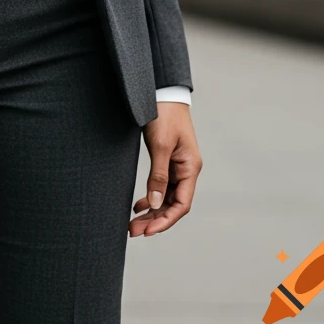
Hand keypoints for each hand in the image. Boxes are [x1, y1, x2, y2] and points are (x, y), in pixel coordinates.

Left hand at [129, 102, 201, 237]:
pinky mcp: (167, 160)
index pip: (181, 204)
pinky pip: (161, 185)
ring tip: (133, 223)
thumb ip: (158, 175)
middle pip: (172, 204)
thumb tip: (155, 203)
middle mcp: (186, 170)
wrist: (161, 91)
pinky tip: (138, 205)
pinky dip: (151, 196)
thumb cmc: (164, 114)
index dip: (165, 220)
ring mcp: (177, 165)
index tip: (148, 231)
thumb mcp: (160, 146)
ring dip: (151, 211)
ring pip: (165, 196)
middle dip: (155, 220)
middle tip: (133, 231)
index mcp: (190, 168)